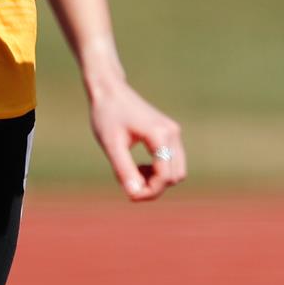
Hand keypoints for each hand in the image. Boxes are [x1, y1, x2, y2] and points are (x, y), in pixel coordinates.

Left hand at [88, 76, 185, 201]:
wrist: (109, 90)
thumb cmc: (107, 115)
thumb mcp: (111, 145)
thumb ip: (124, 170)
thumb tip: (135, 194)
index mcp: (160, 135)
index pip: (165, 176)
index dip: (149, 192)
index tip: (129, 194)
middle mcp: (172, 133)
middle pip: (175, 176)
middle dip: (154, 187)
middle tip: (129, 183)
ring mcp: (173, 132)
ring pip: (176, 171)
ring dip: (157, 180)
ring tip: (132, 173)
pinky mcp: (170, 134)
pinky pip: (172, 163)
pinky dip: (159, 171)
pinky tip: (138, 166)